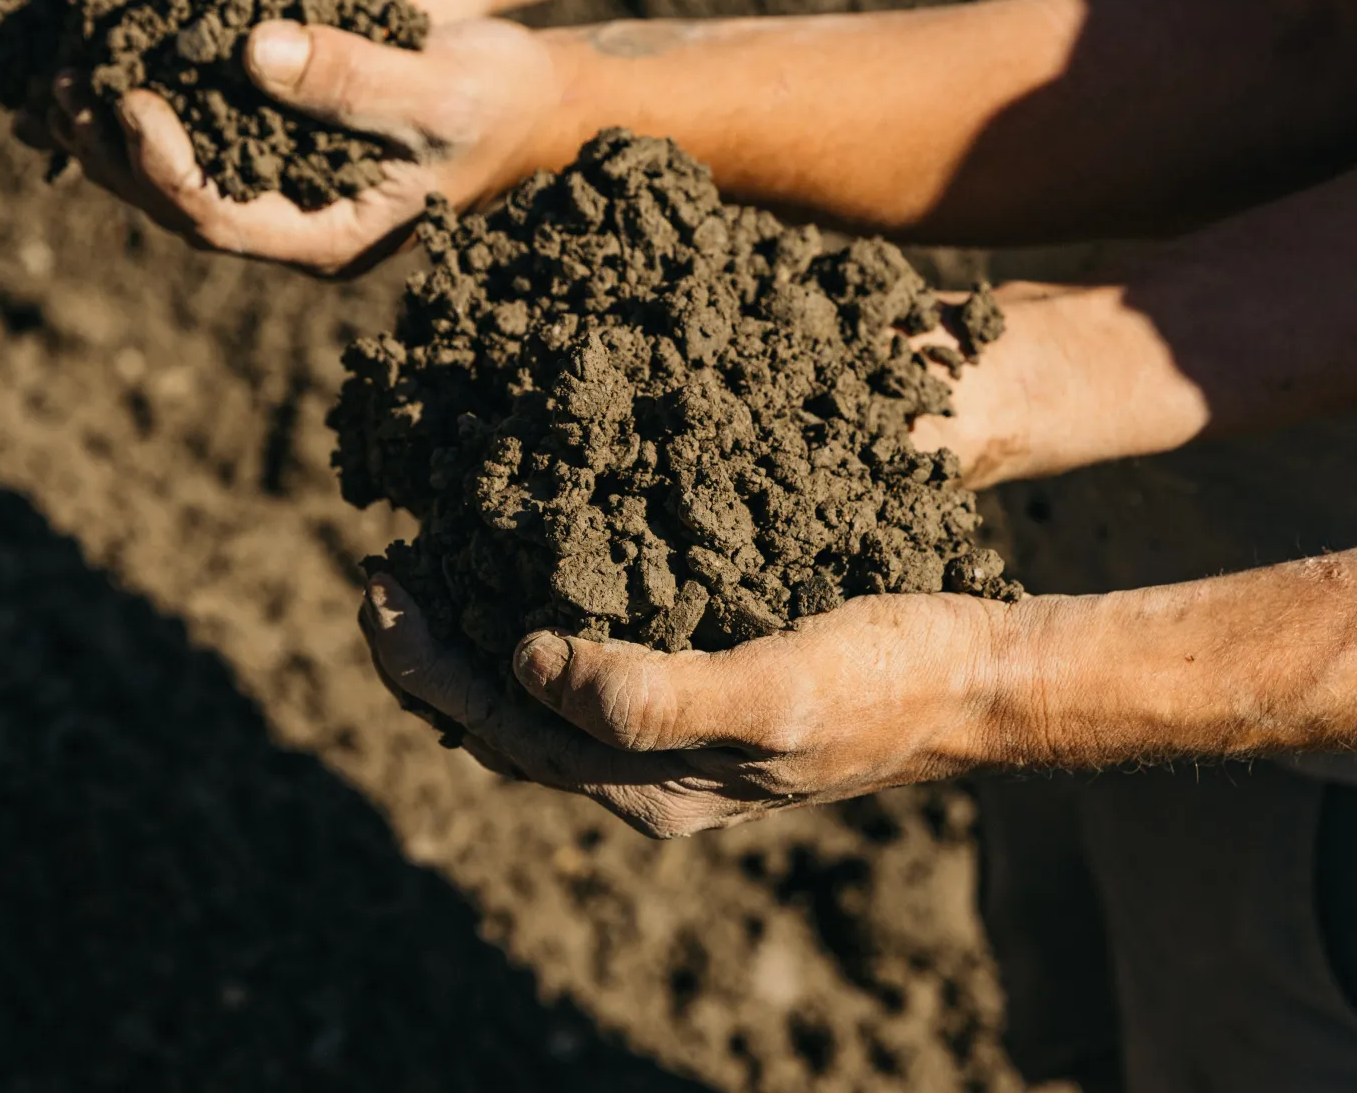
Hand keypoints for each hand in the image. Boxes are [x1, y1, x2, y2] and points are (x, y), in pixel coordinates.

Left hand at [46, 16, 561, 275]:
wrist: (540, 104)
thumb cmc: (502, 102)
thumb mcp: (439, 87)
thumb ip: (353, 76)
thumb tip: (252, 47)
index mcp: (334, 233)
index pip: (220, 219)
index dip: (159, 165)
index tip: (128, 96)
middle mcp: (303, 224)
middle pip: (181, 209)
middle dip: (115, 154)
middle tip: (66, 84)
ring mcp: (295, 192)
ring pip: (183, 180)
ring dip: (122, 136)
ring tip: (70, 74)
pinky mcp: (292, 153)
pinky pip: (206, 143)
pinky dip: (159, 109)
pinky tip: (124, 59)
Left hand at [360, 573, 1015, 838]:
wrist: (973, 680)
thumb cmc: (885, 676)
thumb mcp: (772, 693)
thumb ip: (648, 697)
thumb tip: (527, 664)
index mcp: (649, 785)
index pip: (499, 729)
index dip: (426, 663)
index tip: (382, 582)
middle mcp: (650, 775)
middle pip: (502, 725)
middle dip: (429, 655)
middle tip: (384, 572)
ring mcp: (676, 742)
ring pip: (538, 706)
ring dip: (473, 645)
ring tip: (434, 575)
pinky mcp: (704, 697)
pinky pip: (590, 676)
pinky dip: (536, 633)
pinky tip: (533, 581)